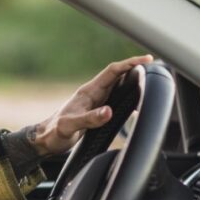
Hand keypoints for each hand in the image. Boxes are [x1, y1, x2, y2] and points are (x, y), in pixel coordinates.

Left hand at [26, 55, 153, 156]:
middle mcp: (93, 94)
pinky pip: (115, 99)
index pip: (112, 72)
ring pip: (117, 86)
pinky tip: (135, 102)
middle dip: (135, 68)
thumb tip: (109, 111)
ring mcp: (95, 101)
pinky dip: (127, 96)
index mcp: (88, 92)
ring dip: (132, 81)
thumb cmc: (55, 132)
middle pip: (117, 75)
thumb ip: (90, 119)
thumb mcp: (71, 126)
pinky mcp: (96, 111)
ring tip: (148, 79)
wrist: (46, 140)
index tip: (146, 60)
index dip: (129, 64)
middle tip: (153, 66)